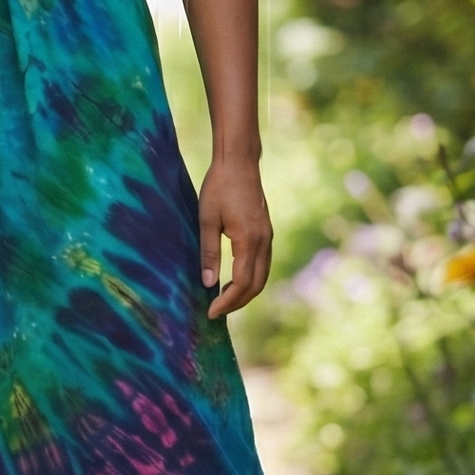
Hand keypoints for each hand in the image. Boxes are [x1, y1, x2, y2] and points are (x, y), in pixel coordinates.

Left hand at [198, 156, 271, 317]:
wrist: (239, 162)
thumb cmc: (219, 187)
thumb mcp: (207, 220)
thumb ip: (209, 253)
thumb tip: (207, 283)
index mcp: (249, 241)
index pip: (242, 283)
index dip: (227, 302)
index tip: (210, 312)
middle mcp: (264, 242)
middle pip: (256, 285)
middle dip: (238, 302)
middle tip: (216, 311)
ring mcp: (268, 237)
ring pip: (262, 276)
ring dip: (245, 292)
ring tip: (223, 299)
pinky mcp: (266, 232)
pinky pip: (262, 264)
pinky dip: (250, 278)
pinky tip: (233, 279)